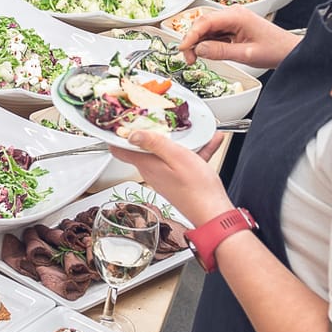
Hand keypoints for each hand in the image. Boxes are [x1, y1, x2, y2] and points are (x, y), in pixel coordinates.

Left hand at [106, 132, 231, 227]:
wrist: (214, 214)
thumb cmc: (197, 189)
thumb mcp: (176, 157)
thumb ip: (154, 143)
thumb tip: (131, 134)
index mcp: (148, 165)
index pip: (121, 151)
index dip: (118, 135)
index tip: (122, 121)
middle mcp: (153, 172)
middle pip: (144, 149)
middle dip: (150, 131)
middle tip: (156, 117)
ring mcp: (166, 176)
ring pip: (166, 153)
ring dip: (177, 140)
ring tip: (190, 128)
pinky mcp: (179, 180)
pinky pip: (185, 160)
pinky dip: (195, 150)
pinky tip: (210, 141)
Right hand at [176, 6, 300, 69]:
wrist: (290, 51)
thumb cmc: (275, 50)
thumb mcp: (246, 54)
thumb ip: (220, 52)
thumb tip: (198, 50)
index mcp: (237, 16)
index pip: (205, 21)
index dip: (190, 35)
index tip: (182, 49)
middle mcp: (234, 14)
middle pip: (203, 23)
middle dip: (192, 40)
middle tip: (189, 58)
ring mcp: (234, 19)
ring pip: (207, 28)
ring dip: (199, 42)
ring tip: (196, 57)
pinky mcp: (234, 26)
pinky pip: (214, 33)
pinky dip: (207, 43)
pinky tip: (208, 52)